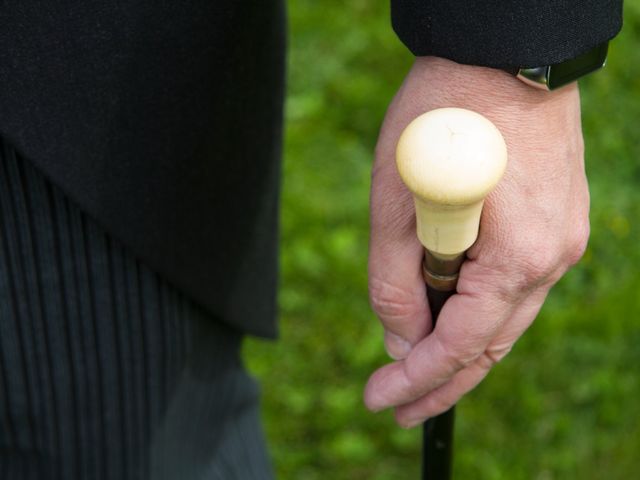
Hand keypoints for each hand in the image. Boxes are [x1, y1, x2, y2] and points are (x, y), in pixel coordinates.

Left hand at [364, 57, 588, 427]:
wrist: (499, 52)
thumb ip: (395, 282)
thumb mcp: (395, 202)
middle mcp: (554, 258)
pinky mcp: (553, 222)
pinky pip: (511, 283)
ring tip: (412, 369)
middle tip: (397, 407)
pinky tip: (445, 315)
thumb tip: (403, 341)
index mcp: (520, 257)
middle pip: (490, 343)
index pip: (463, 344)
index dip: (417, 380)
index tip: (380, 402)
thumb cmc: (442, 117)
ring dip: (456, 344)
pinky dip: (475, 306)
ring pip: (502, 316)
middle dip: (439, 380)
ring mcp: (561, 240)